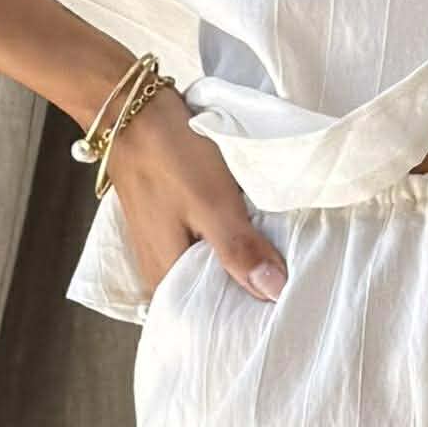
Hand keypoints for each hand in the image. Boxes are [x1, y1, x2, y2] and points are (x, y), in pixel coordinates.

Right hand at [105, 88, 288, 301]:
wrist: (129, 108)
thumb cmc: (166, 154)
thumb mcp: (211, 203)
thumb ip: (239, 250)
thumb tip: (275, 292)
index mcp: (165, 277)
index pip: (213, 318)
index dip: (252, 316)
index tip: (290, 310)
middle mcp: (161, 270)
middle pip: (216, 295)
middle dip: (253, 290)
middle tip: (298, 286)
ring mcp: (166, 245)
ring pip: (214, 269)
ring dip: (244, 263)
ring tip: (286, 263)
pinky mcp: (174, 223)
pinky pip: (209, 245)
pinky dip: (233, 242)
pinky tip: (258, 235)